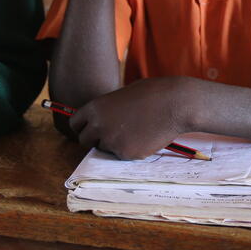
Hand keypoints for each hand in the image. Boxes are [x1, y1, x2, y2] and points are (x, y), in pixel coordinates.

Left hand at [69, 77, 193, 159]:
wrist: (175, 103)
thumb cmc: (153, 94)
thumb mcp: (122, 95)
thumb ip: (107, 110)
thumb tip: (100, 121)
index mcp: (95, 108)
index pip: (75, 124)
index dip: (84, 127)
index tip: (92, 129)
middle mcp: (98, 126)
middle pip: (85, 140)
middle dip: (96, 139)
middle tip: (114, 133)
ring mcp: (111, 141)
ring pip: (106, 149)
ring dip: (115, 144)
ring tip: (137, 129)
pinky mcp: (125, 154)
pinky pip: (123, 155)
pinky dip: (131, 149)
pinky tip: (145, 136)